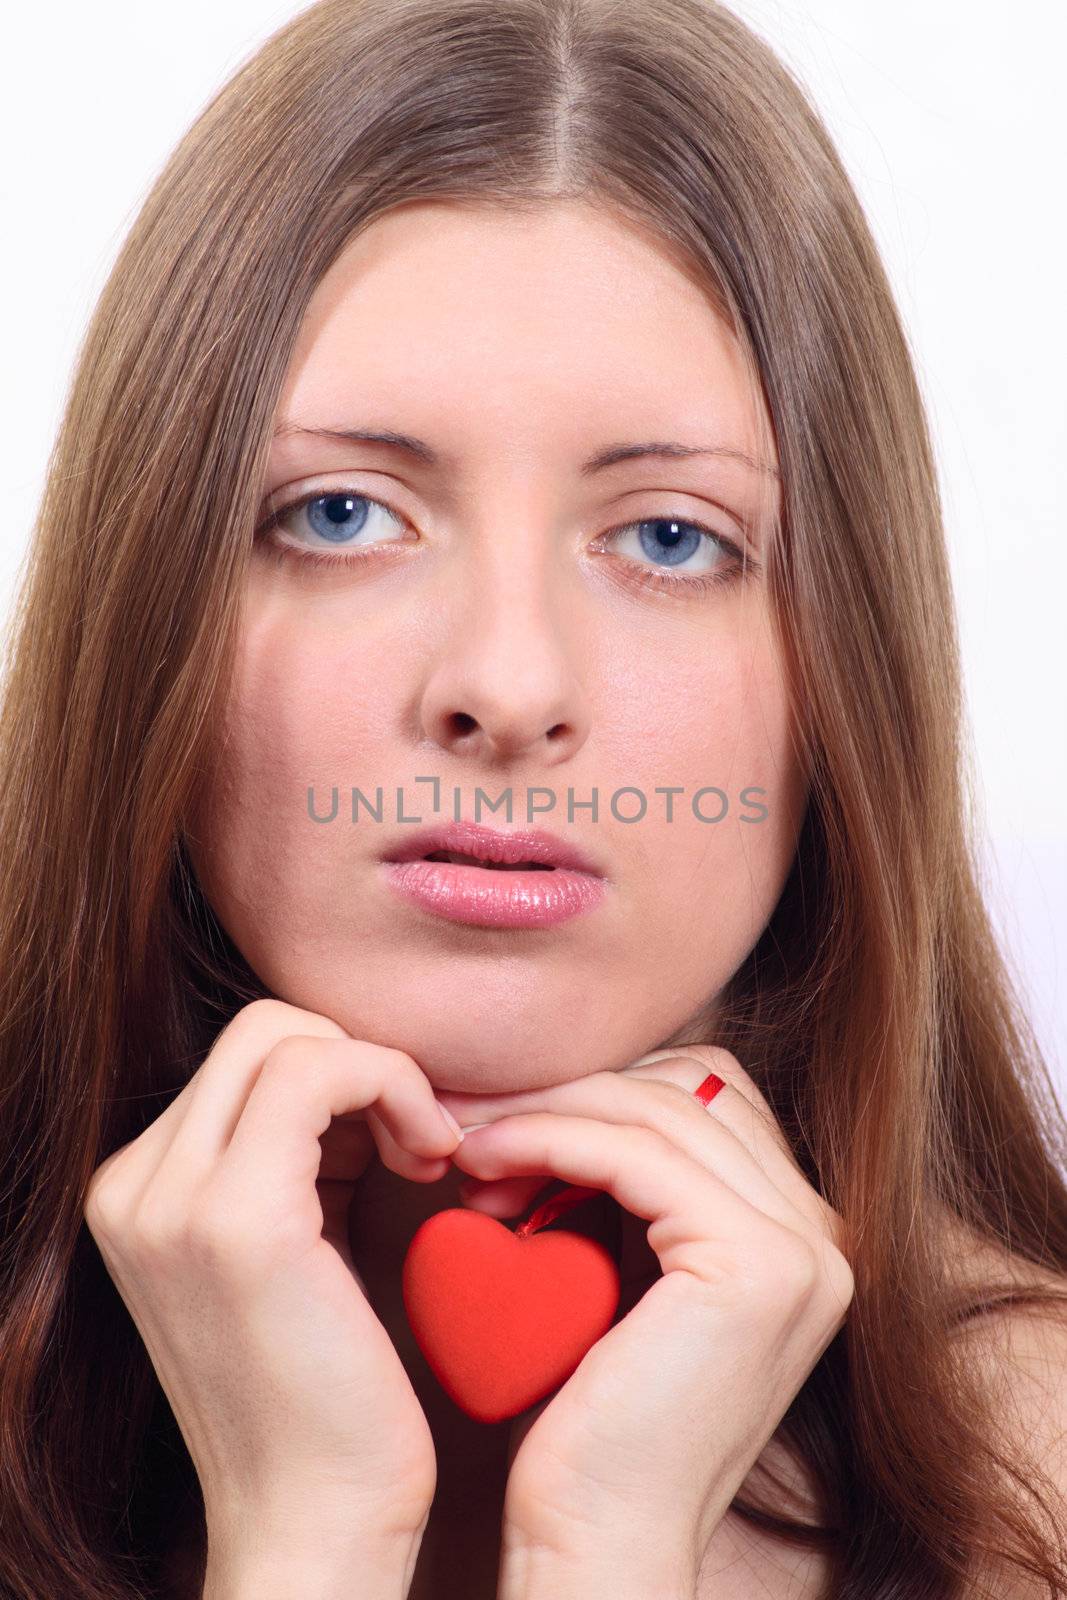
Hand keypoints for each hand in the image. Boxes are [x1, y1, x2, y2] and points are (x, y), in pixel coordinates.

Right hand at [82, 998, 462, 1587]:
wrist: (315, 1522)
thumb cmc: (328, 1390)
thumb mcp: (296, 1244)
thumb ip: (304, 1155)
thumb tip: (359, 1068)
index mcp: (137, 1192)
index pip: (244, 1055)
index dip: (342, 1072)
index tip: (404, 1139)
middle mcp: (131, 1187)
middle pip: (260, 1027)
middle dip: (357, 1059)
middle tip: (419, 1139)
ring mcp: (168, 1201)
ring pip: (285, 1035)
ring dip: (381, 1073)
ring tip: (427, 1154)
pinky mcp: (235, 1220)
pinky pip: (319, 1071)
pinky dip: (392, 1086)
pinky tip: (430, 1156)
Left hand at [438, 1046, 853, 1596]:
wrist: (600, 1544)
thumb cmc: (589, 1419)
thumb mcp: (621, 1275)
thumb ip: (629, 1193)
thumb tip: (570, 1096)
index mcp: (802, 1237)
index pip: (704, 1097)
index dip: (601, 1092)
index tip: (504, 1117)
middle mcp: (823, 1236)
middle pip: (688, 1087)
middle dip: (571, 1089)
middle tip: (474, 1122)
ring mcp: (802, 1251)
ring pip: (658, 1107)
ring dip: (548, 1110)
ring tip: (470, 1151)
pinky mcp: (754, 1265)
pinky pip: (633, 1152)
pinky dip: (548, 1139)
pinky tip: (484, 1165)